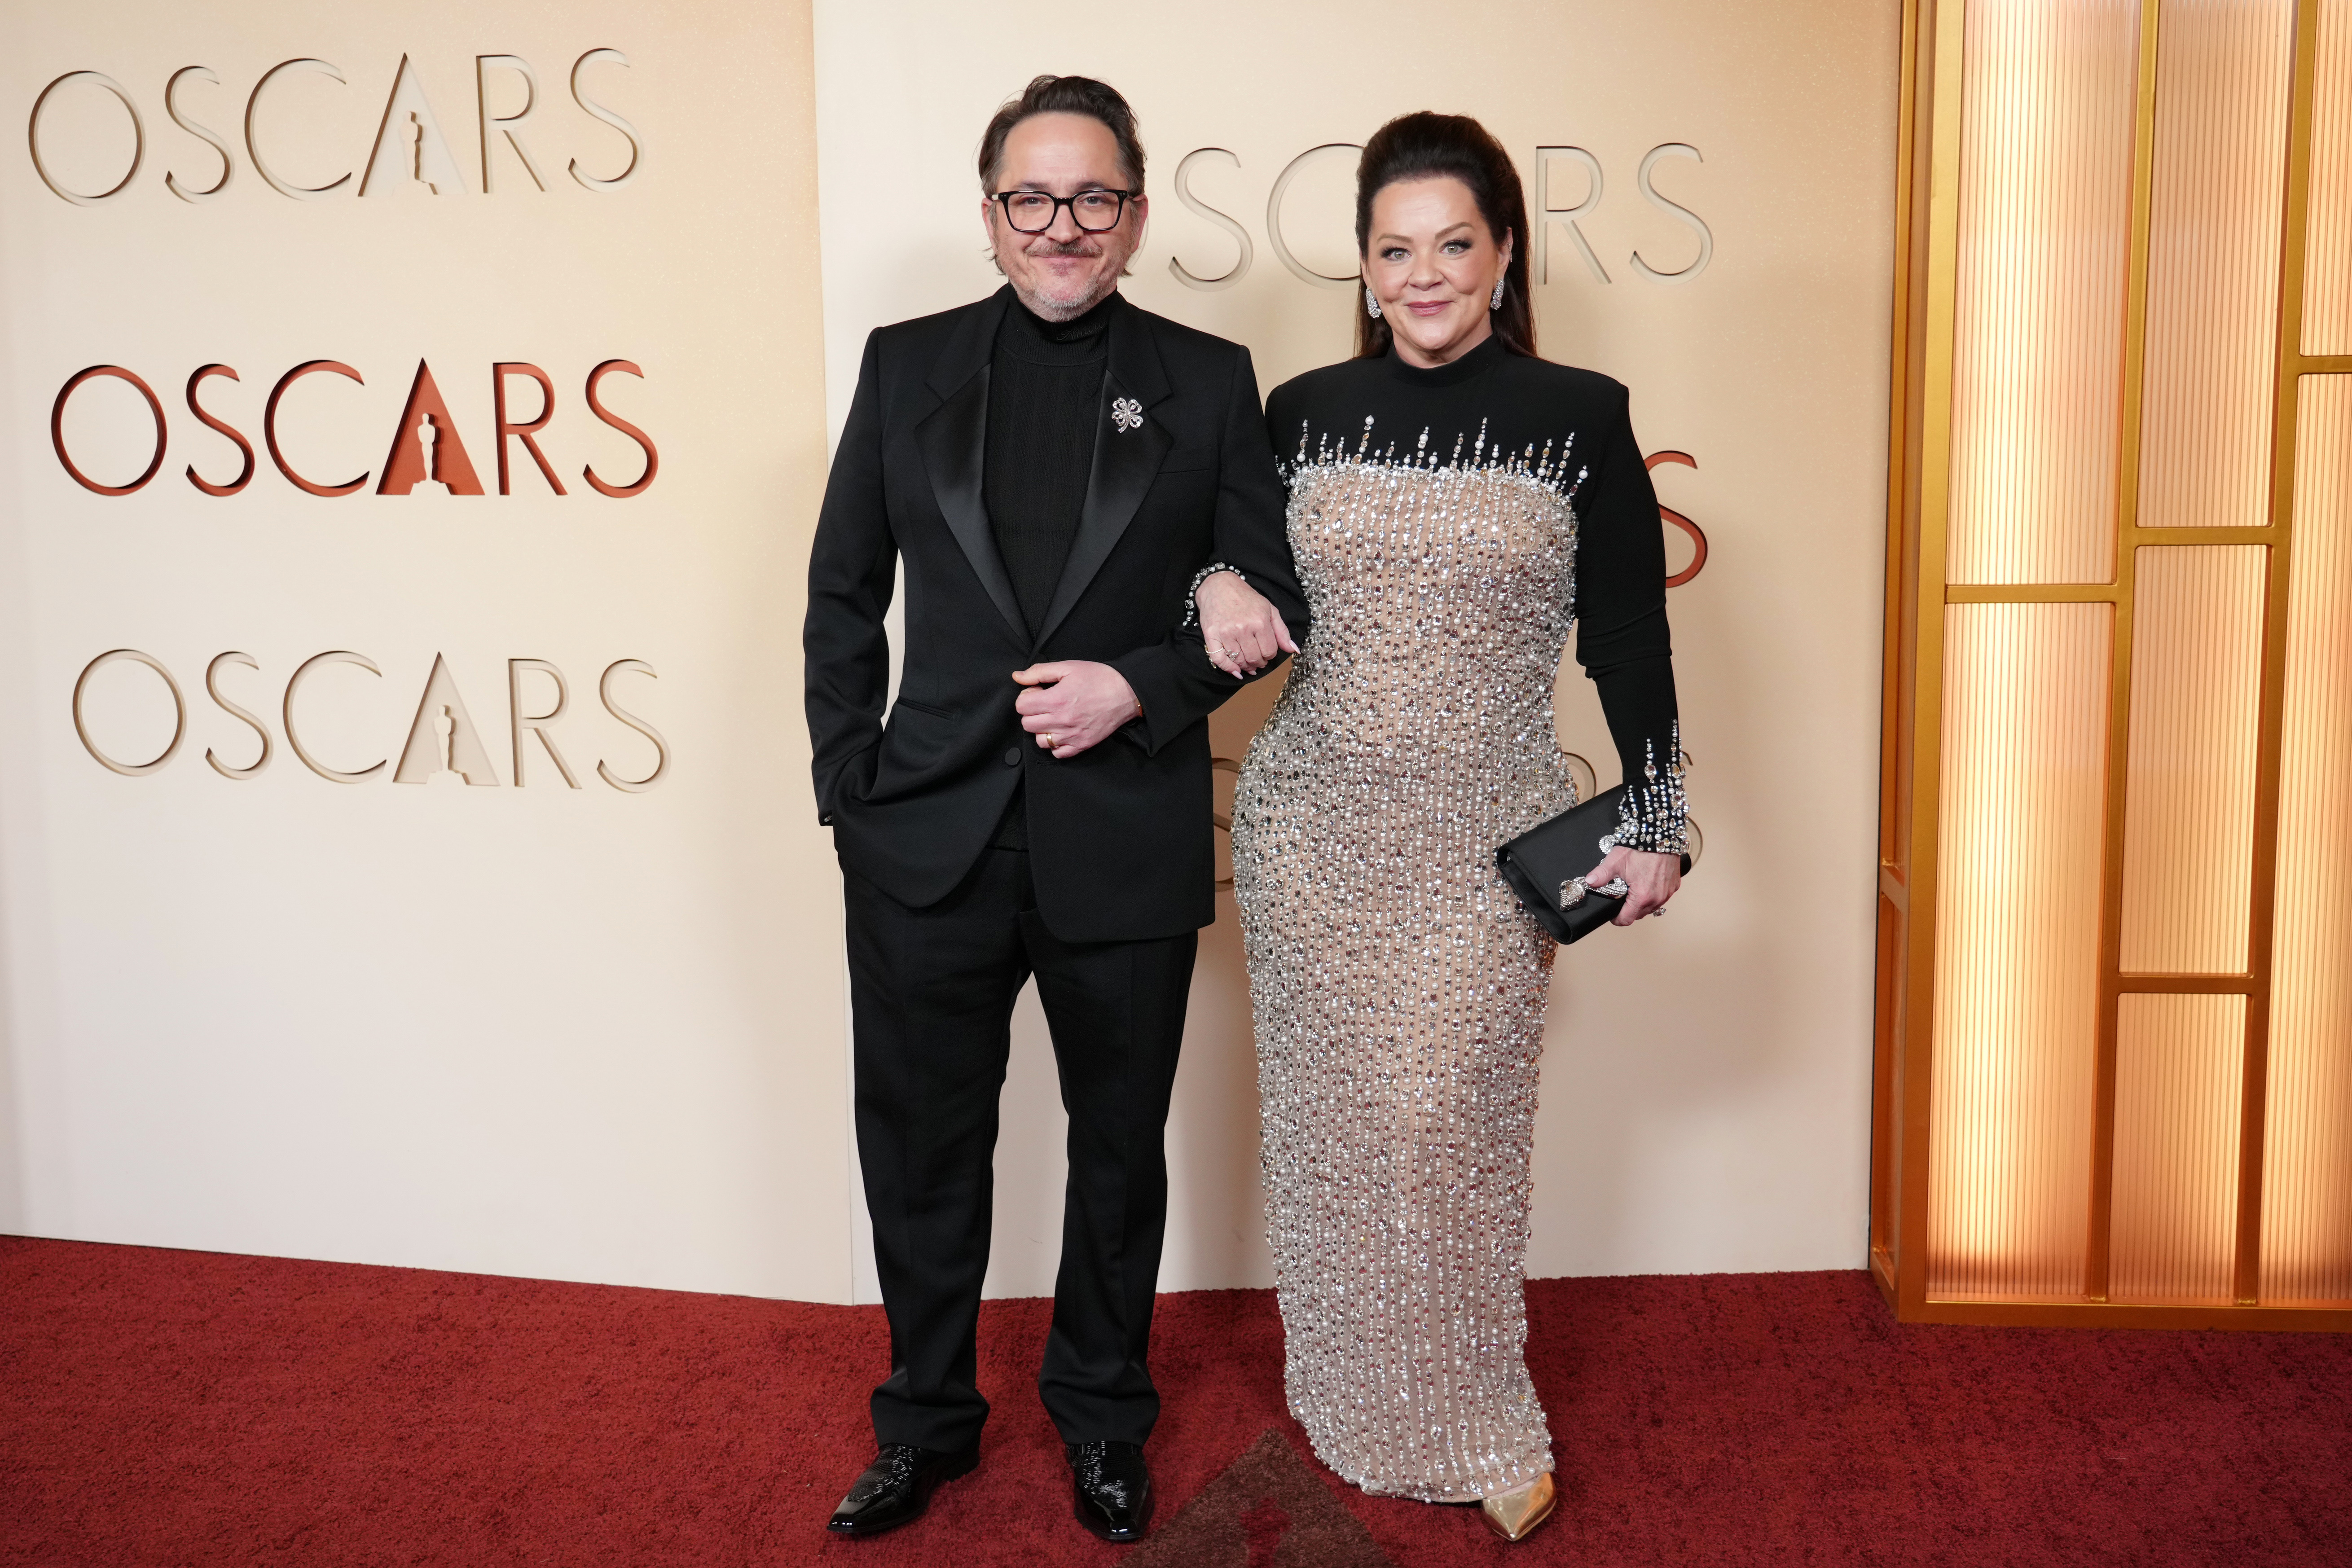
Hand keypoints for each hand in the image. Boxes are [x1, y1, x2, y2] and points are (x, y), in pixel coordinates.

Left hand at [1013, 661, 1141, 758]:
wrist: (1127, 692)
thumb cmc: (1098, 677)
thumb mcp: (1068, 667)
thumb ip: (1039, 672)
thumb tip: (1017, 676)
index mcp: (1057, 699)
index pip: (1021, 706)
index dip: (1026, 697)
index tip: (1038, 692)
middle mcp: (1062, 720)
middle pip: (1027, 724)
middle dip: (1032, 712)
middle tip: (1045, 703)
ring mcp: (1072, 735)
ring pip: (1040, 741)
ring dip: (1042, 729)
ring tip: (1054, 718)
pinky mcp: (1082, 745)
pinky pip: (1057, 753)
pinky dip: (1056, 744)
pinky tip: (1062, 731)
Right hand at [1195, 571, 1296, 677]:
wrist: (1219, 586)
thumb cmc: (1246, 598)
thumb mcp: (1269, 610)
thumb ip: (1282, 631)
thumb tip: (1294, 650)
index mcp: (1259, 621)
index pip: (1269, 651)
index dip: (1270, 655)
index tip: (1267, 653)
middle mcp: (1243, 628)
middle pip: (1254, 658)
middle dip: (1259, 663)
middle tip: (1258, 661)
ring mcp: (1225, 633)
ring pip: (1239, 661)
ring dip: (1246, 667)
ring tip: (1248, 664)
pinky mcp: (1211, 635)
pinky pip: (1219, 659)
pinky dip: (1228, 668)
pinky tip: (1235, 671)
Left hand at [1590, 845, 1681, 925]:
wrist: (1661, 836)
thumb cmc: (1641, 848)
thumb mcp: (1616, 861)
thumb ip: (1601, 875)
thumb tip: (1590, 882)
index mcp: (1642, 897)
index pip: (1627, 920)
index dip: (1617, 919)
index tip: (1612, 914)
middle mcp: (1657, 898)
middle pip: (1639, 914)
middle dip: (1629, 909)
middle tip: (1622, 897)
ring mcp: (1667, 893)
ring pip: (1652, 907)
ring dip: (1642, 903)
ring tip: (1634, 890)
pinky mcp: (1674, 886)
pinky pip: (1662, 897)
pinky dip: (1653, 894)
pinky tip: (1647, 883)